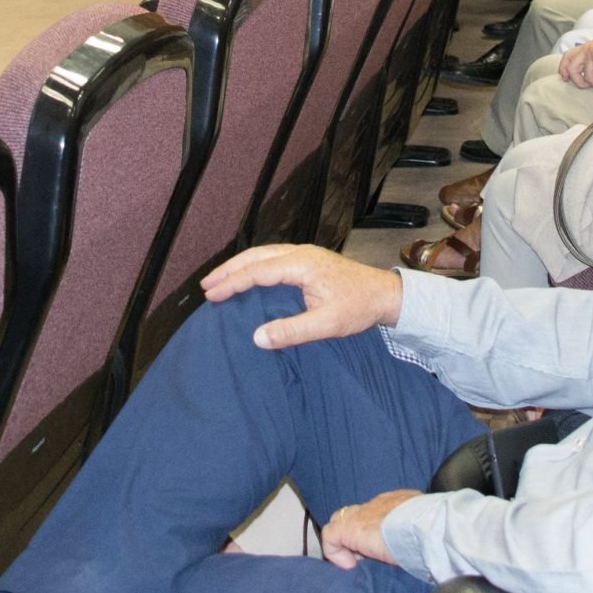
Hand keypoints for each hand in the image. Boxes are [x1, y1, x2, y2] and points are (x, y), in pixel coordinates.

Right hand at [202, 244, 404, 348]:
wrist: (385, 295)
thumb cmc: (358, 308)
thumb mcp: (326, 325)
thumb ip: (291, 331)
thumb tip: (256, 338)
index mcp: (302, 265)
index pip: (257, 271)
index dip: (232, 283)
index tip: (211, 295)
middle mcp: (300, 254)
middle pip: (255, 256)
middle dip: (229, 270)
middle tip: (206, 285)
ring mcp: (305, 254)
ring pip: (263, 254)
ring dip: (240, 266)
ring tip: (219, 280)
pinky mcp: (308, 260)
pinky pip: (273, 258)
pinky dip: (254, 266)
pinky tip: (248, 277)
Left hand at [322, 490, 418, 568]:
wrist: (424, 525)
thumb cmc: (430, 530)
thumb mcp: (425, 527)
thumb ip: (417, 530)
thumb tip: (421, 545)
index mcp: (395, 502)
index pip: (375, 513)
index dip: (372, 531)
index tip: (378, 550)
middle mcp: (376, 504)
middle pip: (354, 515)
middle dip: (355, 536)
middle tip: (367, 557)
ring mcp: (360, 514)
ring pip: (340, 523)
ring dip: (346, 543)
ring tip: (358, 561)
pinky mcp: (348, 528)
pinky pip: (330, 538)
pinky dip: (336, 553)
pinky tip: (351, 565)